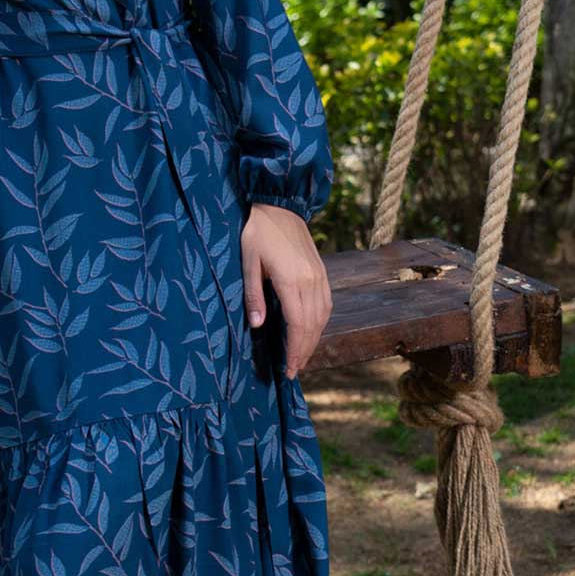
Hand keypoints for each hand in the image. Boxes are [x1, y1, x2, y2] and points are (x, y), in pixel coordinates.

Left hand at [241, 204, 331, 377]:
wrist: (280, 204)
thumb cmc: (257, 232)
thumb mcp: (248, 262)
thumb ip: (253, 295)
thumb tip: (257, 325)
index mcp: (291, 280)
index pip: (298, 325)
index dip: (295, 350)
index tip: (289, 369)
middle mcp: (311, 280)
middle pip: (313, 325)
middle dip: (304, 351)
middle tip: (294, 371)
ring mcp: (320, 276)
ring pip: (323, 316)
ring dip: (314, 339)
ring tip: (302, 357)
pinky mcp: (322, 271)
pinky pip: (326, 304)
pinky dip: (320, 323)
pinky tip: (311, 332)